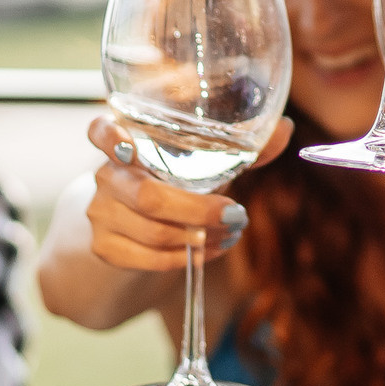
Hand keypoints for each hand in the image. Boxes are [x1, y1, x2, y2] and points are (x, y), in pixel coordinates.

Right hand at [78, 113, 289, 270]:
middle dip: (199, 210)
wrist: (138, 238)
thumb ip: (241, 148)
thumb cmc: (176, 187)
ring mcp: (100, 213)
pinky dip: (185, 258)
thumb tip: (284, 128)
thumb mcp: (203, 165)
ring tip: (230, 234)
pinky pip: (149, 258)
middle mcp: (107, 175)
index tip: (129, 147)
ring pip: (153, 231)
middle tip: (236, 216)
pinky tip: (207, 251)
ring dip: (200, 238)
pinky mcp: (105, 248)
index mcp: (126, 142)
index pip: (100, 131)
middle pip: (149, 196)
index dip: (110, 137)